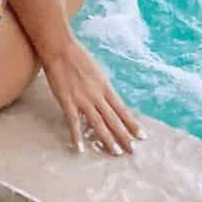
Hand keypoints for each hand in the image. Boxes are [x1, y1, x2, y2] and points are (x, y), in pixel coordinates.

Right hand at [43, 39, 141, 156]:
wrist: (60, 48)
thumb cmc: (78, 56)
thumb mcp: (96, 71)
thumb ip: (101, 87)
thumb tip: (107, 102)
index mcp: (105, 86)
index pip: (122, 109)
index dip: (132, 124)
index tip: (142, 136)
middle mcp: (97, 95)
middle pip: (113, 119)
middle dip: (124, 136)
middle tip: (132, 151)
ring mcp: (82, 99)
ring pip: (98, 123)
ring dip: (107, 139)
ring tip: (115, 153)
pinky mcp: (67, 101)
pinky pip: (73, 122)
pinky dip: (77, 135)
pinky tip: (80, 148)